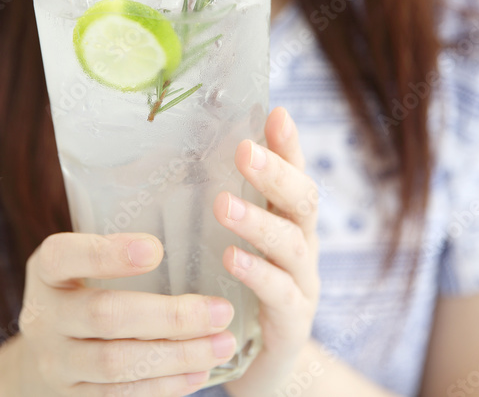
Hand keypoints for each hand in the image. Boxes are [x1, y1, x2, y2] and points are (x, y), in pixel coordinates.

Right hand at [19, 232, 237, 395]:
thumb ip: (118, 248)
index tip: (157, 249)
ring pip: (117, 363)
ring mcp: (55, 361)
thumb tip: (192, 220)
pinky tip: (200, 371)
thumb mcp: (82, 263)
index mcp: (46, 270)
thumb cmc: (80, 292)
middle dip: (170, 316)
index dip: (107, 254)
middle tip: (220, 310)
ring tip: (222, 343)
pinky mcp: (71, 396)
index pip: (66, 256)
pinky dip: (164, 385)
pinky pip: (119, 394)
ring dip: (178, 355)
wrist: (41, 356)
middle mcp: (43, 316)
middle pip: (105, 316)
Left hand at [214, 106, 320, 396]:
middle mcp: (302, 246)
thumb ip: (220, 205)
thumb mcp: (227, 243)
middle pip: (302, 202)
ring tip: (224, 205)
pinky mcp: (293, 322)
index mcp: (286, 221)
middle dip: (276, 173)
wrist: (259, 364)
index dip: (288, 145)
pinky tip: (232, 258)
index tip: (275, 113)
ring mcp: (302, 284)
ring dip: (258, 222)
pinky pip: (280, 293)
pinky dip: (257, 273)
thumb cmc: (236, 292)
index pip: (294, 173)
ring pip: (292, 245)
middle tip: (244, 150)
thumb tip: (176, 154)